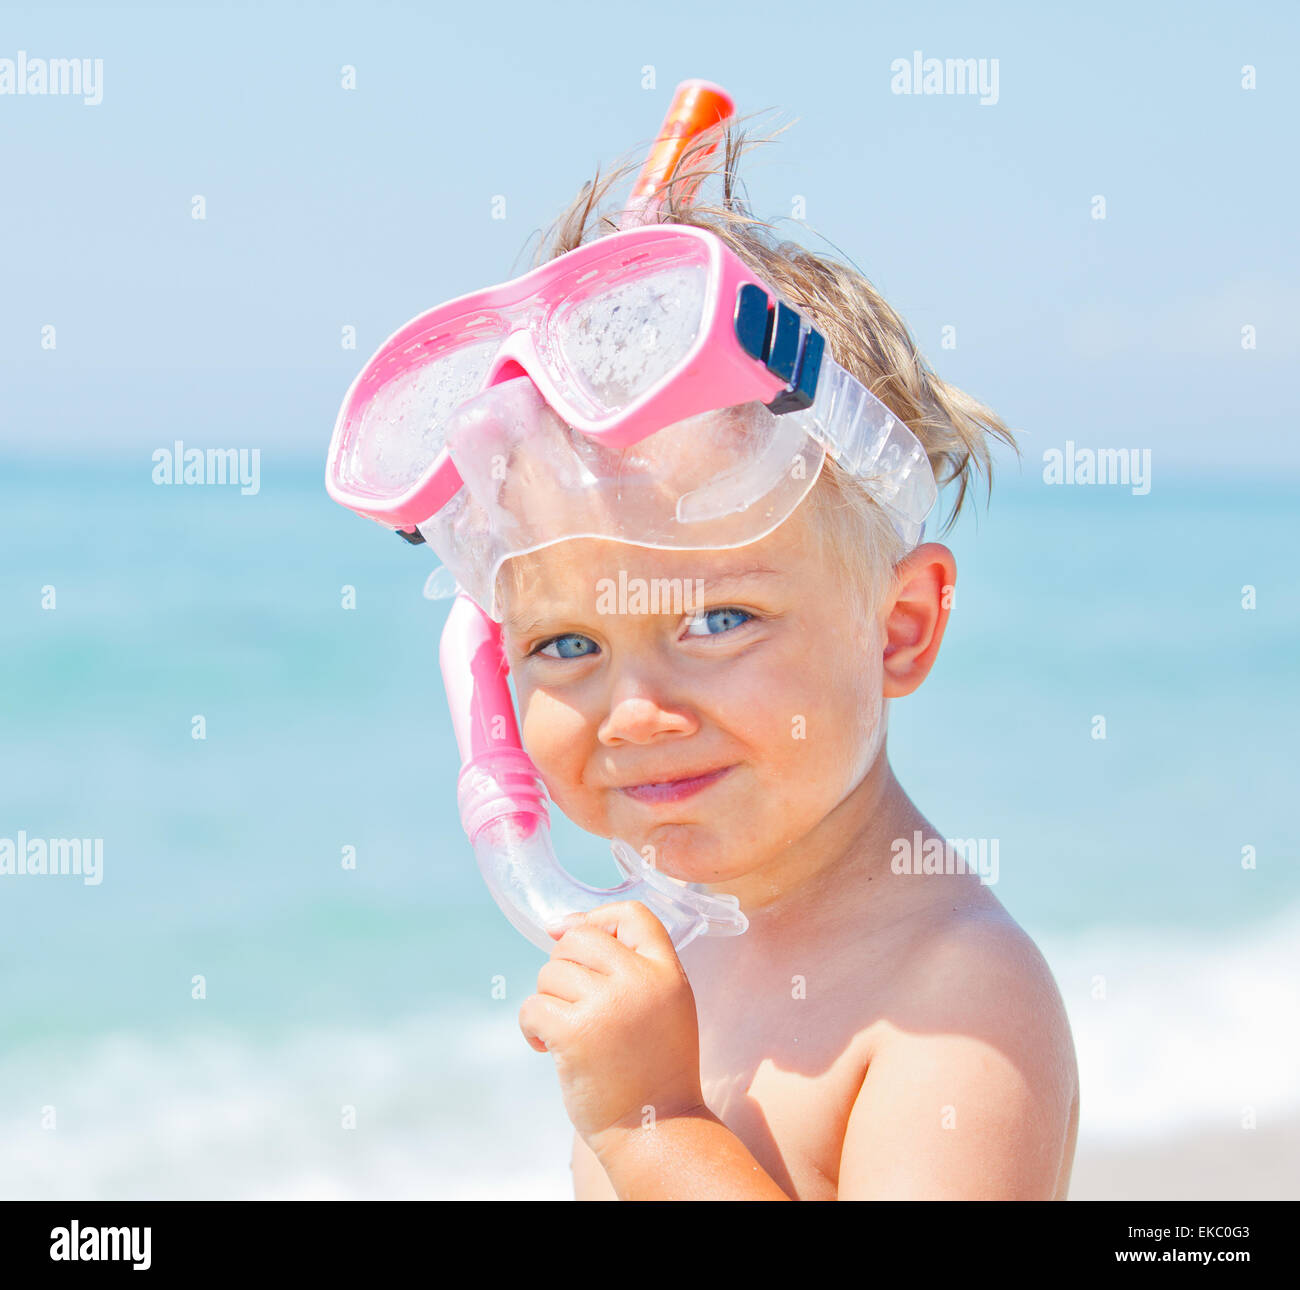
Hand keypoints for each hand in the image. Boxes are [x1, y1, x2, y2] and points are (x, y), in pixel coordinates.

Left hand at [518, 901, 706, 1149]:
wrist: (654, 1130)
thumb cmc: (653, 1068)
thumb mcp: (663, 1005)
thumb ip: (628, 963)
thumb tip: (559, 924)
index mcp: (667, 972)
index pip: (632, 914)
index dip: (599, 920)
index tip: (580, 943)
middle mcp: (639, 981)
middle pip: (578, 938)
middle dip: (563, 966)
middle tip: (572, 1003)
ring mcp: (607, 1006)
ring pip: (550, 973)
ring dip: (548, 1000)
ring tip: (565, 1032)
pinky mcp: (574, 1033)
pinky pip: (532, 1005)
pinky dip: (530, 1026)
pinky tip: (545, 1046)